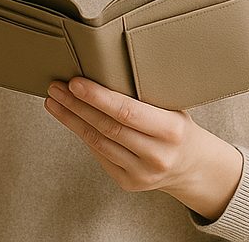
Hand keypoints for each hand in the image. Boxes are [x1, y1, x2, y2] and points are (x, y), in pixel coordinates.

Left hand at [44, 78, 242, 220]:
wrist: (195, 166)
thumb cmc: (178, 125)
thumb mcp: (172, 105)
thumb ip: (144, 93)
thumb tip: (103, 66)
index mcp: (171, 130)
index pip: (127, 111)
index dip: (98, 97)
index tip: (75, 82)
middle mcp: (157, 155)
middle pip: (107, 127)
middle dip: (76, 106)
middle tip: (55, 87)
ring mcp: (142, 174)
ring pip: (98, 142)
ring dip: (72, 120)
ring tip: (54, 101)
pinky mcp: (129, 183)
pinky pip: (100, 155)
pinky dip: (84, 134)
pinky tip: (71, 119)